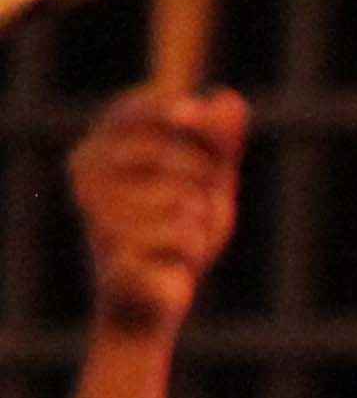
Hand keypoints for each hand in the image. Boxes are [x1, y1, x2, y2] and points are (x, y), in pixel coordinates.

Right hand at [67, 88, 240, 334]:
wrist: (155, 298)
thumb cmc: (179, 230)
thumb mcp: (208, 179)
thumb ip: (221, 139)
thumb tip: (230, 99)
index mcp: (98, 145)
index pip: (151, 107)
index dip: (195, 123)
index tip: (209, 148)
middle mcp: (85, 172)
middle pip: (175, 152)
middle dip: (204, 182)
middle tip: (194, 207)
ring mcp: (94, 210)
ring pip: (184, 198)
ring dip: (200, 220)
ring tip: (180, 237)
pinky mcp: (114, 250)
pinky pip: (184, 234)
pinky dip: (194, 247)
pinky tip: (174, 261)